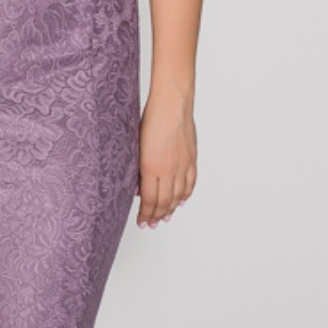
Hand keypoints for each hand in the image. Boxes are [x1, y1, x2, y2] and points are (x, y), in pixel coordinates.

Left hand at [136, 91, 195, 227]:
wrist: (172, 103)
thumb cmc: (151, 118)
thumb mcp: (136, 145)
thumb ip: (137, 168)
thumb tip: (137, 187)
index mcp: (150, 167)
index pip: (149, 200)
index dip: (145, 214)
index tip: (142, 221)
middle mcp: (168, 169)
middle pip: (164, 201)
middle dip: (156, 215)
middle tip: (152, 223)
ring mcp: (182, 165)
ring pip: (178, 195)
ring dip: (170, 209)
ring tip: (164, 217)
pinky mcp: (191, 159)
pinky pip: (190, 183)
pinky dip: (185, 195)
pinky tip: (180, 201)